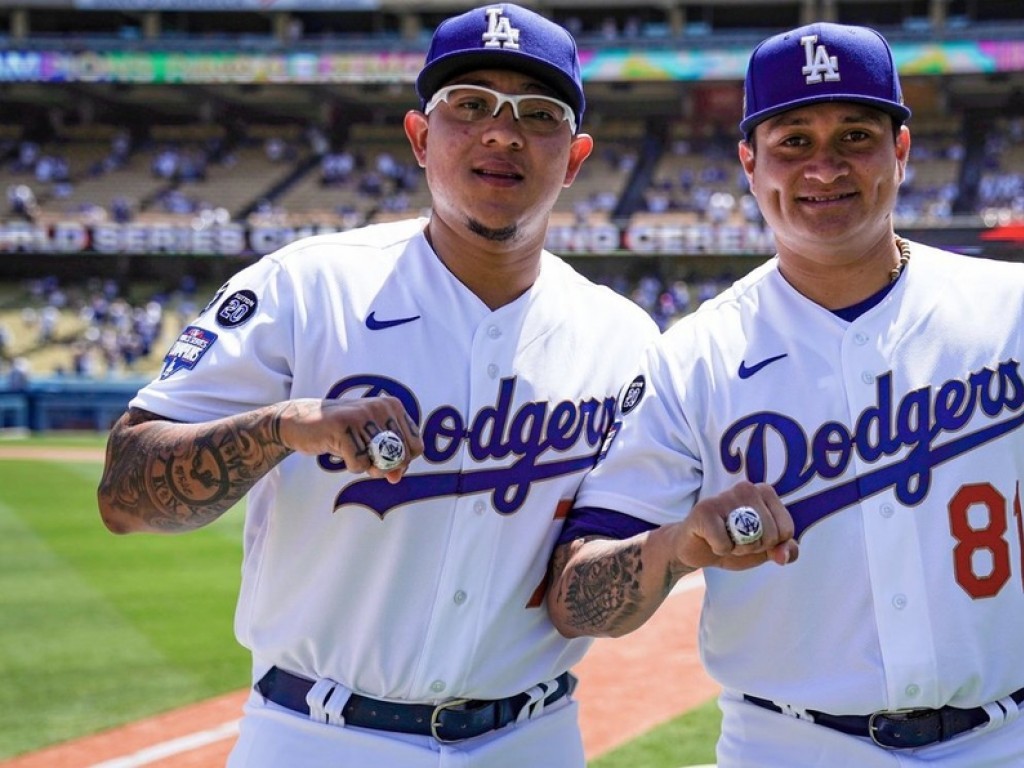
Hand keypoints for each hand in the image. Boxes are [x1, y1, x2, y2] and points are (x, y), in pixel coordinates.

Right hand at [277, 396, 422, 482]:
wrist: (300, 421)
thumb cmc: (341, 432)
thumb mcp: (370, 442)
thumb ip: (389, 458)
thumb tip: (396, 477)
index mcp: (393, 406)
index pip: (417, 446)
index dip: (402, 461)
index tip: (383, 459)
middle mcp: (381, 407)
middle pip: (401, 456)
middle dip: (384, 467)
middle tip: (364, 458)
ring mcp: (362, 415)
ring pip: (380, 461)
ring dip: (365, 465)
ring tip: (350, 450)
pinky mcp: (344, 426)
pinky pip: (359, 463)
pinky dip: (351, 466)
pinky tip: (339, 450)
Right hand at [669, 481, 797, 571]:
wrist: (695, 547)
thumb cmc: (733, 542)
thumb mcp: (765, 548)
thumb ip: (786, 550)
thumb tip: (784, 556)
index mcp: (765, 492)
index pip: (786, 530)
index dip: (771, 544)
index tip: (753, 537)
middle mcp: (746, 488)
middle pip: (770, 536)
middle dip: (753, 548)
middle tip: (735, 539)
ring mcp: (724, 497)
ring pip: (749, 540)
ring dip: (736, 550)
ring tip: (724, 538)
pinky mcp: (704, 510)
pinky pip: (725, 544)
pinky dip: (719, 550)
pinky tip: (710, 539)